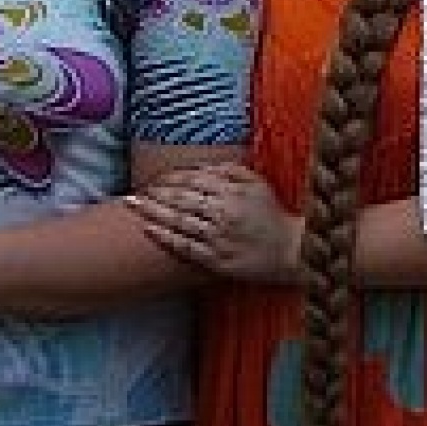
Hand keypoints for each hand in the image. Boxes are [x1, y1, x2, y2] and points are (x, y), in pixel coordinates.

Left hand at [132, 163, 300, 284]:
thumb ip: (230, 170)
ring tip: (134, 208)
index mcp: (232, 192)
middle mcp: (223, 213)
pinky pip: (185, 247)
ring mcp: (218, 238)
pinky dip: (165, 238)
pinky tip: (149, 231)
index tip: (154, 180)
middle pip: (180, 200)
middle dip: (154, 195)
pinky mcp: (217, 260)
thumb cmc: (273, 214)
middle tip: (133, 194)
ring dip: (153, 214)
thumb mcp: (257, 184)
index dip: (170, 179)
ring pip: (178, 222)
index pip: (193, 180)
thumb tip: (203, 165)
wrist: (292, 251)